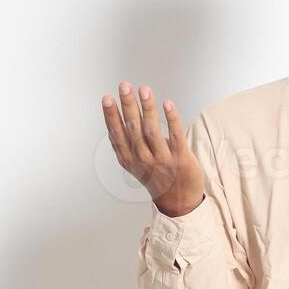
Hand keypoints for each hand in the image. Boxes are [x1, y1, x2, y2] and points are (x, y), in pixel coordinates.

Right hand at [101, 81, 203, 216]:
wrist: (178, 202)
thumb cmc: (156, 179)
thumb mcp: (134, 165)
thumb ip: (125, 146)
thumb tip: (112, 121)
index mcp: (129, 159)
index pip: (117, 134)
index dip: (111, 116)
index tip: (107, 98)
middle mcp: (143, 159)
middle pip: (133, 128)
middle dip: (128, 105)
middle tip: (124, 86)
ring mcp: (162, 160)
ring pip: (152, 130)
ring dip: (147, 108)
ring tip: (144, 90)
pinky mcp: (181, 159)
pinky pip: (176, 136)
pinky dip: (171, 119)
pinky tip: (167, 104)